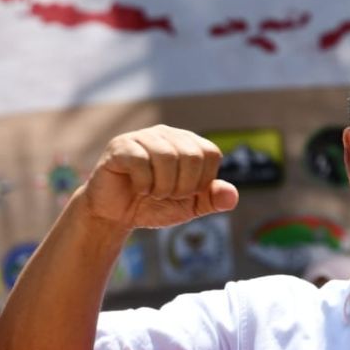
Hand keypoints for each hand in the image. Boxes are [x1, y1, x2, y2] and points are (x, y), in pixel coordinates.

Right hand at [80, 125, 238, 229]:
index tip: (186, 193)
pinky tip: (138, 188)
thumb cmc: (154, 205)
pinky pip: (140, 162)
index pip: (211, 153)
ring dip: (162, 187)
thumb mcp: (189, 206)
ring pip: (166, 157)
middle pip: (191, 155)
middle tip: (167, 195)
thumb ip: (212, 199)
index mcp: (187, 142)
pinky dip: (144, 184)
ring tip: (153, 193)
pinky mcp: (120, 147)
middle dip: (183, 187)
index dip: (203, 181)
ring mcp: (142, 137)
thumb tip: (232, 196)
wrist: (117, 215)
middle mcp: (166, 134)